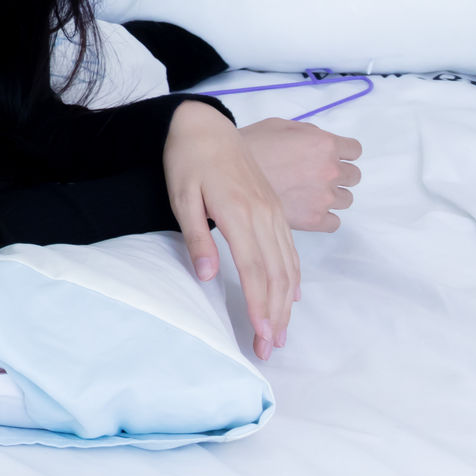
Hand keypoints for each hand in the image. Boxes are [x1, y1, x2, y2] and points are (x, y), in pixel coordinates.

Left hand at [163, 99, 299, 360]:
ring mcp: (272, 212)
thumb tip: (208, 277)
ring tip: (280, 332)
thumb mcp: (182, 198)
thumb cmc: (187, 161)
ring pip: (287, 266)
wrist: (206, 127)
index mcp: (240, 214)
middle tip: (271, 348)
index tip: (262, 337)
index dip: (259, 307)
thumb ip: (197, 238)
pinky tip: (290, 297)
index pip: (255, 271)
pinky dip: (293, 278)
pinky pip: (290, 249)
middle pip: (276, 275)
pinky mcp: (274, 209)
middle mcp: (263, 216)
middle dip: (275, 316)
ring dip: (285, 303)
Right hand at [236, 119, 361, 231]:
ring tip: (306, 193)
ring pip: (346, 200)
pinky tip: (305, 209)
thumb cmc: (249, 146)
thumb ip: (307, 133)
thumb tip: (320, 142)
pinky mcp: (312, 219)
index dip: (342, 153)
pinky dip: (324, 217)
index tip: (330, 157)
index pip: (354, 150)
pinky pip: (334, 222)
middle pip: (353, 176)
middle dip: (338, 175)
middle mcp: (328, 170)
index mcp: (323, 144)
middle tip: (314, 176)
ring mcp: (322, 197)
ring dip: (331, 196)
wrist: (224, 171)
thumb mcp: (278, 125)